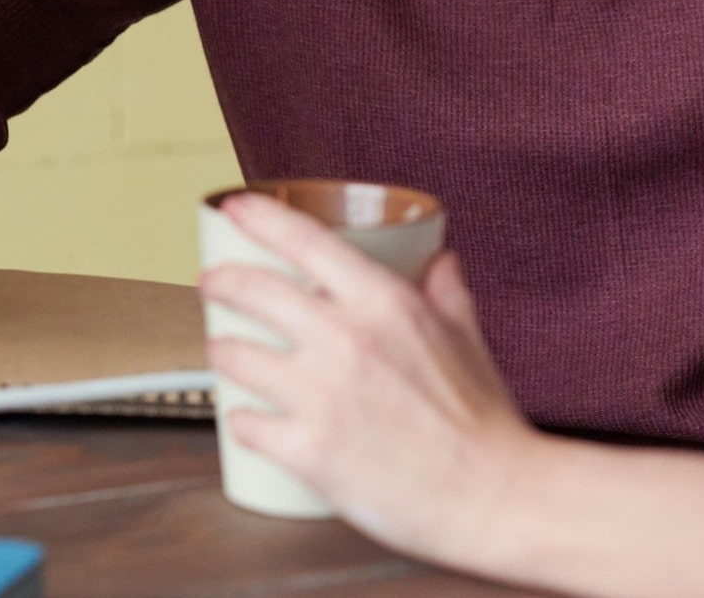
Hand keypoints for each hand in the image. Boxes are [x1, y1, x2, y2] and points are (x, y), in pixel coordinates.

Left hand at [201, 193, 541, 564]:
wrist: (491, 496)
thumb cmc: (483, 422)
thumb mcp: (467, 337)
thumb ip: (447, 292)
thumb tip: (439, 261)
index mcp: (384, 302)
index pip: (304, 239)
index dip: (259, 216)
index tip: (236, 207)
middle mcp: (346, 339)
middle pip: (253, 290)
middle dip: (222, 281)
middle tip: (213, 283)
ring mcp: (321, 395)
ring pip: (235, 355)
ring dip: (222, 351)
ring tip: (223, 352)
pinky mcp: (307, 450)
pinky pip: (245, 423)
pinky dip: (240, 419)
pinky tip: (246, 418)